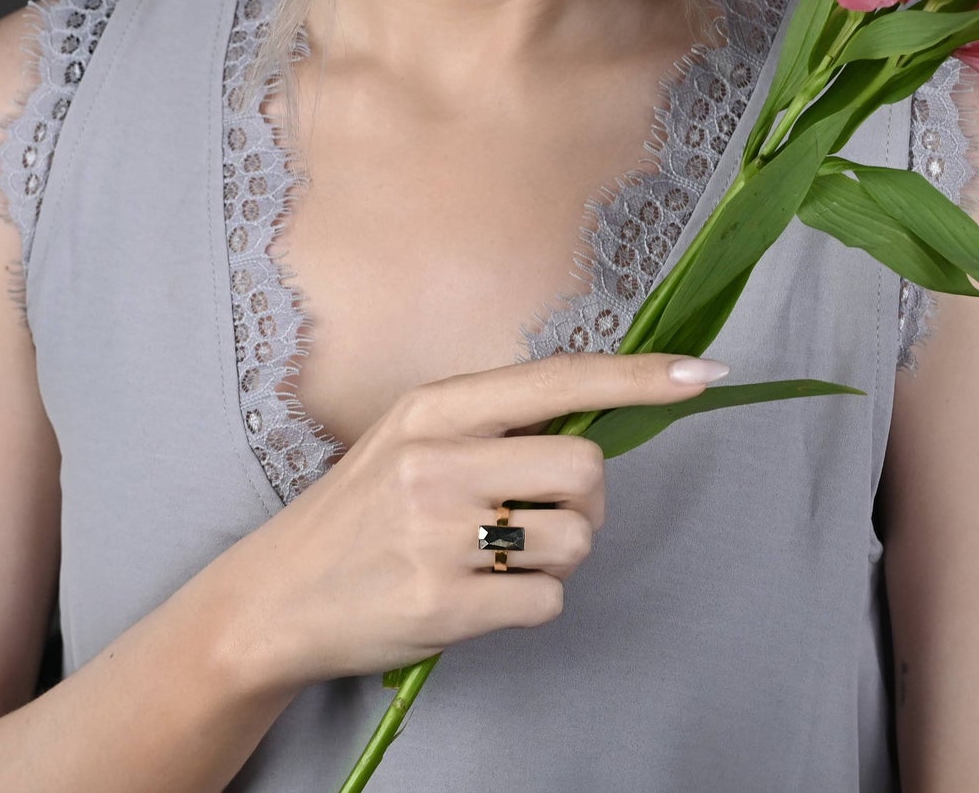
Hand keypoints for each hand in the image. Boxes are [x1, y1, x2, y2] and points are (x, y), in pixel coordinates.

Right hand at [233, 351, 728, 686]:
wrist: (275, 597)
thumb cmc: (357, 512)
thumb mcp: (410, 440)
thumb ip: (491, 425)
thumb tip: (592, 423)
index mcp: (436, 409)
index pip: (558, 380)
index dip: (638, 376)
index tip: (703, 374)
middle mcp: (439, 460)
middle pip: (587, 469)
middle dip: (586, 502)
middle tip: (542, 516)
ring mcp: (440, 534)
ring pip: (576, 540)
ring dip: (556, 556)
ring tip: (495, 557)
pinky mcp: (445, 604)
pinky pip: (547, 600)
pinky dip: (529, 604)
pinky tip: (478, 596)